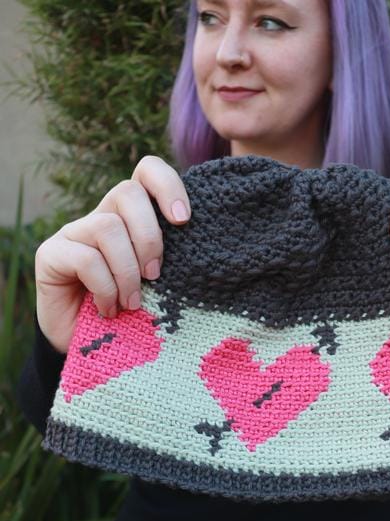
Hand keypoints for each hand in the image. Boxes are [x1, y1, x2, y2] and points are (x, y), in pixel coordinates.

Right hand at [35, 156, 190, 353]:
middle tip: (156, 274)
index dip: (167, 185)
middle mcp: (103, 216)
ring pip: (107, 226)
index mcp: (135, 215)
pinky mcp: (51, 254)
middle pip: (128, 192)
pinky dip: (106, 287)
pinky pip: (86, 258)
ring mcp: (74, 233)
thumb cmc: (137, 310)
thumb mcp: (164, 281)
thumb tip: (202, 243)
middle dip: (149, 236)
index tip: (184, 220)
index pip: (147, 171)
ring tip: (134, 301)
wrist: (96, 345)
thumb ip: (174, 257)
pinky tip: (110, 309)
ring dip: (127, 270)